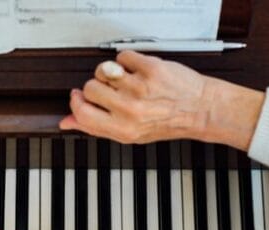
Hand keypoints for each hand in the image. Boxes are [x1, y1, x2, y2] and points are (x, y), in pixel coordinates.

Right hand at [59, 50, 265, 149]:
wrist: (201, 110)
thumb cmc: (168, 123)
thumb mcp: (131, 134)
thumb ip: (96, 127)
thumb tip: (67, 123)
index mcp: (122, 129)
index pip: (82, 113)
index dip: (76, 102)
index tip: (79, 96)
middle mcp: (130, 110)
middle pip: (90, 88)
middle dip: (97, 86)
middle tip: (111, 90)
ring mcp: (139, 88)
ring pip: (104, 70)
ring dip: (111, 72)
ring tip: (125, 79)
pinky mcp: (150, 69)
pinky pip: (123, 56)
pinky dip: (128, 61)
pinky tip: (138, 70)